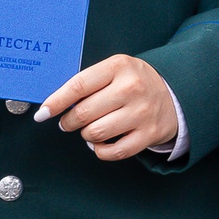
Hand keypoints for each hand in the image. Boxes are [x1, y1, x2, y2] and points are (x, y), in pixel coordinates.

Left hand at [36, 54, 177, 161]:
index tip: (42, 113)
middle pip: (84, 112)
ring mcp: (141, 113)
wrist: (176, 93)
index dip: (56, 101)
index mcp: (119, 67)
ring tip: (89, 129)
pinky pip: (114, 152)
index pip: (78, 86)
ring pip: (96, 133)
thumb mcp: (115, 69)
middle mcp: (131, 88)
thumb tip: (55, 103)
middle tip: (69, 121)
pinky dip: (100, 151)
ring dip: (86, 134)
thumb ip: (89, 81)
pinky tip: (100, 143)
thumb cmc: (135, 81)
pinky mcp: (149, 134)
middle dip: (69, 121)